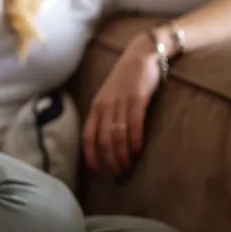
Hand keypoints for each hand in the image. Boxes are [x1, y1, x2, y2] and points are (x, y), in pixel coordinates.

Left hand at [81, 35, 161, 178]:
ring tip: (128, 170)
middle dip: (110, 161)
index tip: (96, 172)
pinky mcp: (137, 98)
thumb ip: (107, 115)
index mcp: (96, 106)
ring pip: (118, 136)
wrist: (142, 54)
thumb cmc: (127, 79)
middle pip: (104, 140)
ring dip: (123, 156)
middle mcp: (105, 105)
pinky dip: (134, 142)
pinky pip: (134, 125)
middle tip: (119, 177)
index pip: (88, 135)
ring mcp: (120, 102)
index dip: (90, 155)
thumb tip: (108, 140)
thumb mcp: (110, 96)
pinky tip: (137, 153)